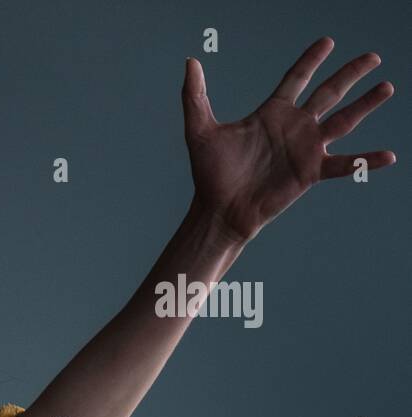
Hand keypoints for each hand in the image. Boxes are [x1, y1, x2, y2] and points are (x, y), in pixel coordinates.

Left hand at [183, 38, 395, 243]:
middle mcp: (293, 127)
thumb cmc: (209, 173)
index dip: (311, 60)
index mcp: (271, 113)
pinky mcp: (311, 172)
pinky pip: (345, 164)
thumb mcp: (200, 130)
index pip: (296, 78)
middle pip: (329, 92)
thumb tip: (190, 61)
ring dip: (366, 104)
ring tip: (387, 86)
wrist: (219, 209)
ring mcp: (305, 149)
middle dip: (351, 74)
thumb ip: (195, 96)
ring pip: (343, 120)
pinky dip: (367, 160)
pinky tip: (389, 156)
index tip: (327, 42)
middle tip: (373, 56)